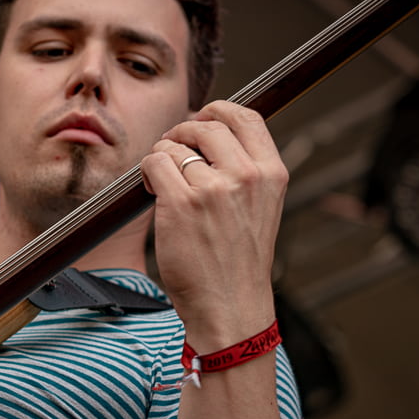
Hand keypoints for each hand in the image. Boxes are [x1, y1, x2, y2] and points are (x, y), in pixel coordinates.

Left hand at [140, 100, 287, 350]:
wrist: (230, 307)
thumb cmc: (238, 261)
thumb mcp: (260, 207)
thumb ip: (244, 169)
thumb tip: (206, 129)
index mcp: (272, 173)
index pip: (246, 116)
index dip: (217, 111)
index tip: (200, 121)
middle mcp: (247, 176)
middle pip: (206, 124)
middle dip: (182, 132)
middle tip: (172, 150)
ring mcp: (213, 189)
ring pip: (175, 144)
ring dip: (162, 156)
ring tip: (163, 181)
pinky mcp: (180, 204)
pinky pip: (154, 162)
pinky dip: (147, 171)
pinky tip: (152, 191)